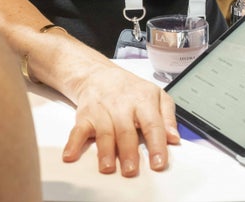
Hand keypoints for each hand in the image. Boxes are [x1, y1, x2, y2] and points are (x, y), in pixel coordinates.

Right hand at [62, 61, 179, 175]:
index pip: (152, 124)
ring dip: (104, 150)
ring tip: (108, 167)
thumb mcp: (156, 94)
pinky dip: (72, 143)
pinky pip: (77, 129)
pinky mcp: (85, 115)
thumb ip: (168, 116)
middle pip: (125, 130)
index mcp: (143, 100)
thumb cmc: (129, 88)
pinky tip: (70, 155)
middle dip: (128, 151)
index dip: (156, 144)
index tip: (158, 162)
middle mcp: (121, 105)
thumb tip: (174, 138)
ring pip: (103, 131)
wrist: (97, 73)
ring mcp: (102, 110)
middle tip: (131, 170)